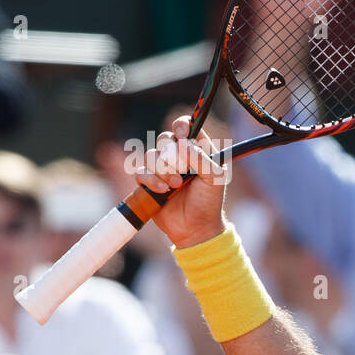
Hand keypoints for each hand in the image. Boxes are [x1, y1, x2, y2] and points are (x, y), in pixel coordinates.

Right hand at [134, 116, 227, 248]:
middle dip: (170, 153)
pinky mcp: (149, 182)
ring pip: (151, 155)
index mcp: (197, 151)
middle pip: (164, 139)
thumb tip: (182, 143)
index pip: (186, 127)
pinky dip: (151, 180)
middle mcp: (178, 157)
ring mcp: (162, 169)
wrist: (195, 228)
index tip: (181, 135)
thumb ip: (201, 158)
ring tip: (176, 185)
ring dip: (162, 170)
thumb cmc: (208, 202)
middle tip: (182, 172)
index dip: (181, 126)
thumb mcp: (214, 178)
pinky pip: (140, 172)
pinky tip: (164, 190)